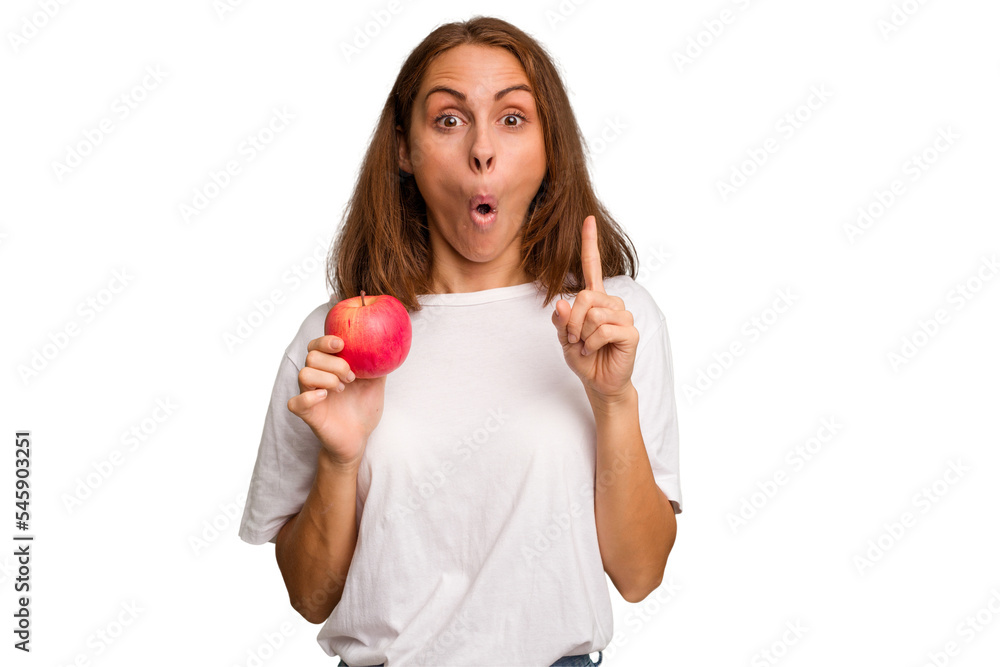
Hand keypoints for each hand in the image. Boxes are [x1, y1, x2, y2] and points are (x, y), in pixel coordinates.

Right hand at [287, 335, 385, 467]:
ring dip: (325, 378)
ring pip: (304, 374)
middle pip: (312, 357)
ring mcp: (310, 396)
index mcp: (329, 368)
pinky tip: (324, 397)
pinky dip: (308, 397)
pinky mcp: (307, 414)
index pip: (317, 346)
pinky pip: (295, 402)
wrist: (359, 438)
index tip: (342, 345)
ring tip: (342, 389)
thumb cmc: (363, 409)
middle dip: (334, 363)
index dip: (325, 341)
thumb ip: (378, 365)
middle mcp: (316, 378)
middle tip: (351, 377)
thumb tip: (387, 346)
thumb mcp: (376, 384)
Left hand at [552, 215, 638, 404]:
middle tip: (574, 339)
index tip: (588, 219)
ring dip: (582, 335)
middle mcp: (611, 303)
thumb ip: (561, 322)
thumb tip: (561, 304)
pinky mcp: (630, 332)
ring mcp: (623, 316)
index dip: (590, 243)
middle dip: (572, 321)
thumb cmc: (584, 357)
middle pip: (584, 297)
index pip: (593, 266)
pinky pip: (603, 329)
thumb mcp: (564, 339)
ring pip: (592, 314)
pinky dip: (592, 343)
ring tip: (586, 345)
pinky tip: (595, 350)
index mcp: (595, 299)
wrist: (600, 382)